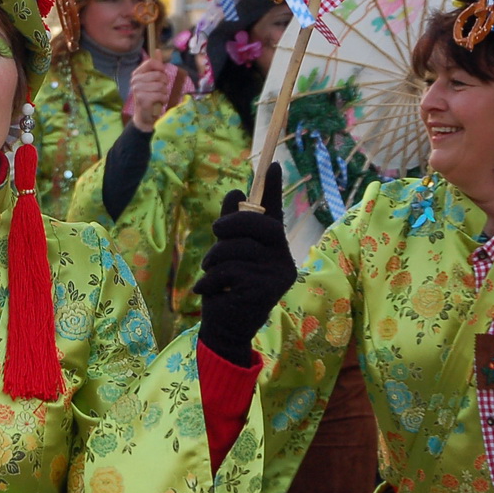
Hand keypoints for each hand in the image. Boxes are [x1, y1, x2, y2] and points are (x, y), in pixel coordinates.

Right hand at [128, 56, 173, 131]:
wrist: (144, 116)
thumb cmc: (150, 96)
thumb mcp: (153, 80)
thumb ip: (156, 66)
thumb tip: (158, 51)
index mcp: (137, 74)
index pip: (151, 62)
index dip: (160, 68)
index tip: (161, 74)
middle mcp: (135, 80)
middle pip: (159, 75)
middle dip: (164, 83)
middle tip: (159, 90)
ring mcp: (137, 90)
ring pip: (161, 86)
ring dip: (164, 93)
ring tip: (158, 97)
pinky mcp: (143, 99)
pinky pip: (161, 95)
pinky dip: (163, 100)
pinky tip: (158, 102)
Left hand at [194, 170, 294, 365]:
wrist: (225, 329)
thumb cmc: (225, 289)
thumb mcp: (225, 253)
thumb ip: (230, 226)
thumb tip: (237, 192)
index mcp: (274, 248)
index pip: (276, 213)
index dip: (274, 189)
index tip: (272, 163)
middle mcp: (283, 259)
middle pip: (260, 224)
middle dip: (232, 223)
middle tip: (215, 231)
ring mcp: (277, 275)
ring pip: (239, 248)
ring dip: (215, 258)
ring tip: (211, 274)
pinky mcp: (266, 290)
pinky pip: (231, 269)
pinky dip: (212, 279)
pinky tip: (210, 291)